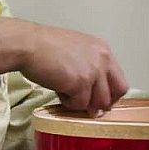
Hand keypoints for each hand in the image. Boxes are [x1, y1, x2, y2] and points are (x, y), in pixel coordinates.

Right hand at [0, 17, 128, 116]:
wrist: (28, 44)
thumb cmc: (45, 47)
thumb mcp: (75, 51)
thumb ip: (89, 68)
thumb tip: (94, 98)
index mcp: (103, 49)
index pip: (120, 80)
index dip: (109, 93)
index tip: (97, 99)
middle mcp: (102, 58)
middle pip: (117, 93)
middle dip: (102, 103)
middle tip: (85, 105)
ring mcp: (93, 71)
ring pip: (98, 103)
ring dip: (81, 103)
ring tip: (64, 92)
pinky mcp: (81, 83)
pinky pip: (80, 105)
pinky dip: (68, 103)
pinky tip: (57, 90)